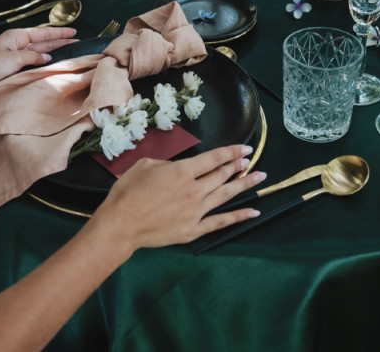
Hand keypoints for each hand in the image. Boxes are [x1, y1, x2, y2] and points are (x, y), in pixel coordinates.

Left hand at [0, 27, 77, 90]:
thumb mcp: (13, 59)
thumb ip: (33, 57)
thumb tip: (46, 59)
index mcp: (17, 36)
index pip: (43, 32)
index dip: (59, 32)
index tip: (74, 32)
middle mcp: (17, 44)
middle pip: (43, 42)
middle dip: (60, 42)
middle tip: (78, 44)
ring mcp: (16, 56)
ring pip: (40, 53)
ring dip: (54, 54)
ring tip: (70, 55)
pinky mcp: (14, 68)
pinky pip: (33, 63)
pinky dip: (44, 64)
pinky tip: (52, 67)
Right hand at [92, 145, 265, 250]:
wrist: (121, 224)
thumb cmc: (128, 192)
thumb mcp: (145, 166)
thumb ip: (167, 164)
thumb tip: (177, 168)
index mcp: (182, 171)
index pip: (213, 159)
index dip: (231, 153)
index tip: (244, 149)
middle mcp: (194, 190)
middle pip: (221, 175)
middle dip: (237, 166)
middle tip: (249, 161)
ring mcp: (196, 211)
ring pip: (225, 195)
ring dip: (244, 184)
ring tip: (259, 177)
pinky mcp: (194, 229)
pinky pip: (221, 221)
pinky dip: (238, 216)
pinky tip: (252, 212)